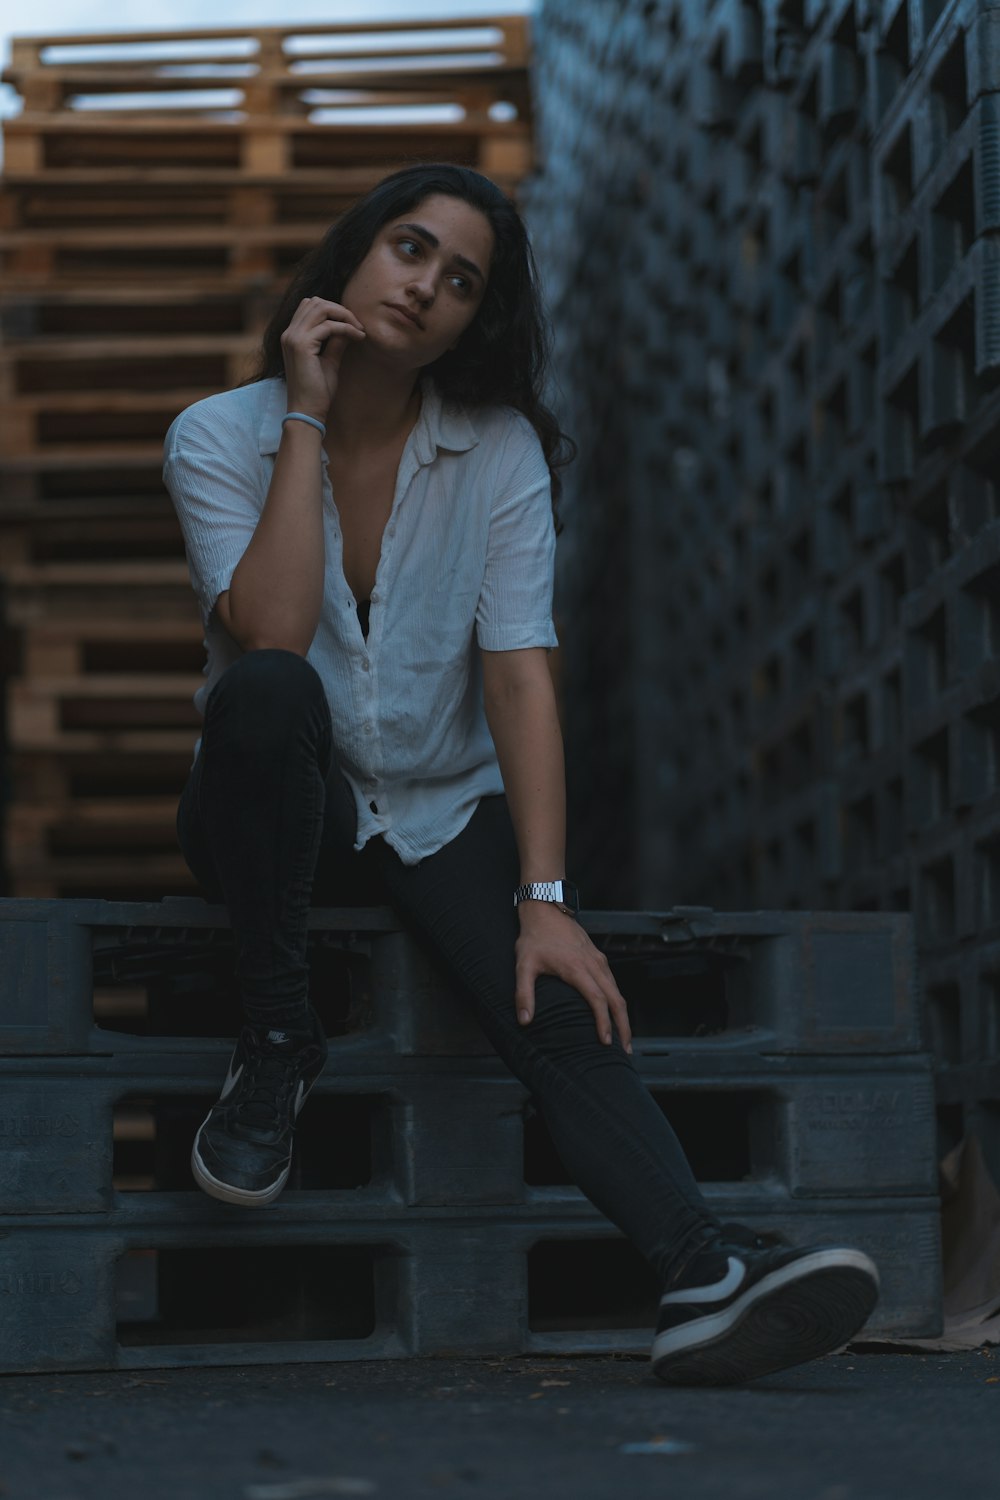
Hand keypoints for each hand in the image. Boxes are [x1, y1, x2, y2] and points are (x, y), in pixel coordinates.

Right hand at [279, 296, 366, 420]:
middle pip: (315, 302)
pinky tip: (358, 337)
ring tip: (359, 330)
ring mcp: (293, 338)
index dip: (333, 310)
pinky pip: (329, 326)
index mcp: (292, 335)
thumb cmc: (318, 391)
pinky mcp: (301, 346)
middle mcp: (289, 333)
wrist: (308, 411)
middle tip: (358, 325)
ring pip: (321, 308)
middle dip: (340, 309)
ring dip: (344, 315)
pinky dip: (346, 328)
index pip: (310, 306)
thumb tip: (348, 326)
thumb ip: (336, 341)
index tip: (352, 325)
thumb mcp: (329, 360)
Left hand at [514, 903, 632, 1052]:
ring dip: (623, 1015)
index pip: (598, 1000)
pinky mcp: (598, 958)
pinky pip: (613, 982)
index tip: (606, 1042)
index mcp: (577, 969)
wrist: (546, 909)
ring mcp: (598, 960)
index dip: (604, 1023)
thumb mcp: (524, 966)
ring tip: (623, 1037)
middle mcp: (593, 965)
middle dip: (624, 1026)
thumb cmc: (534, 938)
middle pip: (617, 999)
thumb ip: (524, 994)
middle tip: (626, 1050)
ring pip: (618, 991)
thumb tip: (524, 1021)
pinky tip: (615, 1013)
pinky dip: (618, 1001)